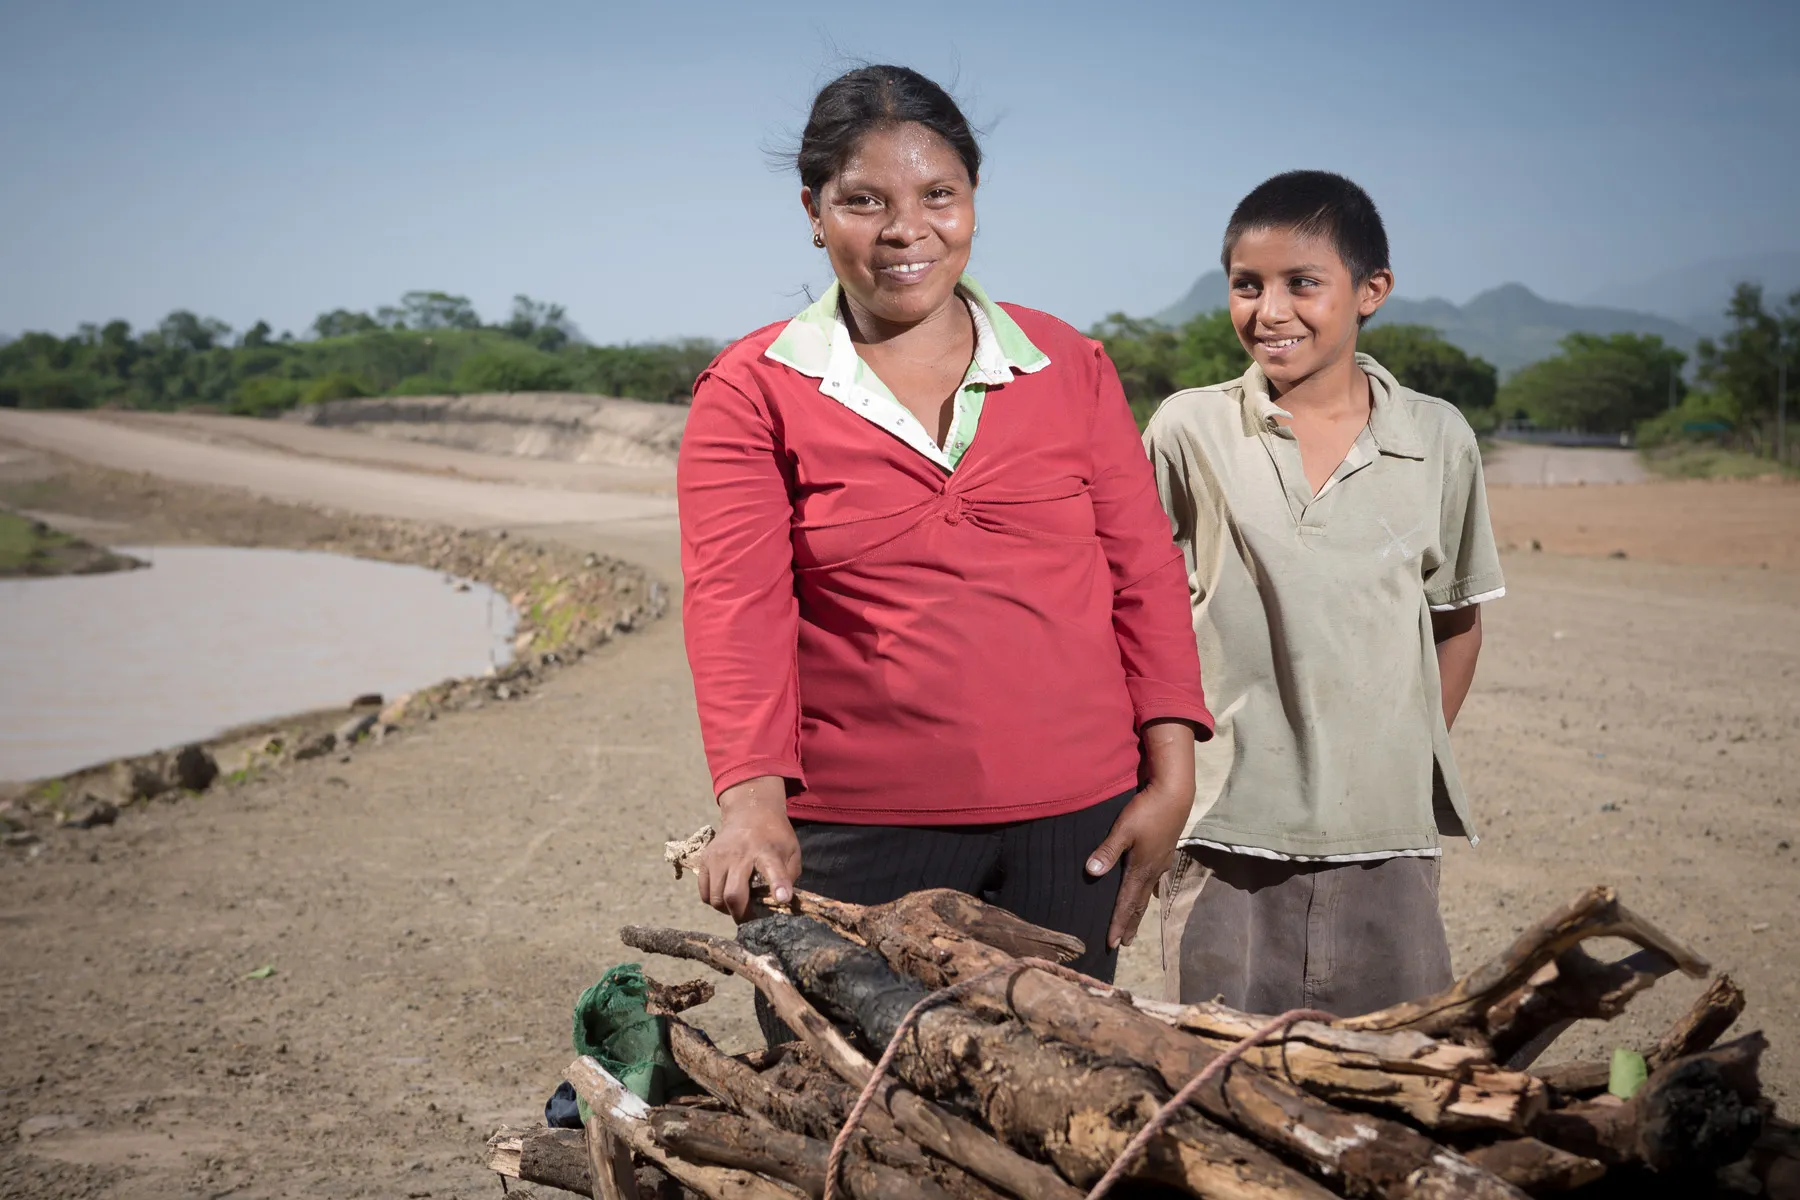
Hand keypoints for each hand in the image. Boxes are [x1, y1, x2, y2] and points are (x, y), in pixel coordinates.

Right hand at [698, 775, 799, 920]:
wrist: (749, 812)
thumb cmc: (774, 837)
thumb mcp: (791, 851)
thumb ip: (789, 876)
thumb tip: (781, 902)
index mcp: (767, 851)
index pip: (773, 870)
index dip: (778, 886)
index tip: (782, 899)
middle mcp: (739, 854)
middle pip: (733, 894)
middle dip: (742, 915)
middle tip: (750, 919)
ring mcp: (718, 857)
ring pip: (716, 898)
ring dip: (727, 910)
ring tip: (738, 905)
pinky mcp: (705, 859)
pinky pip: (704, 893)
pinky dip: (714, 901)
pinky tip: (725, 896)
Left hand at [1086, 720, 1196, 948]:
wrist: (1175, 794)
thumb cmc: (1146, 811)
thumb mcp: (1123, 830)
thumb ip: (1107, 851)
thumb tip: (1092, 873)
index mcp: (1140, 869)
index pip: (1127, 903)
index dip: (1118, 923)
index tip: (1111, 944)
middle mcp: (1153, 871)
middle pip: (1139, 903)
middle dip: (1130, 924)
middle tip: (1124, 943)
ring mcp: (1161, 862)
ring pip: (1148, 893)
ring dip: (1140, 910)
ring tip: (1136, 923)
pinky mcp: (1165, 851)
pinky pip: (1156, 879)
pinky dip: (1150, 891)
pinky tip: (1151, 890)